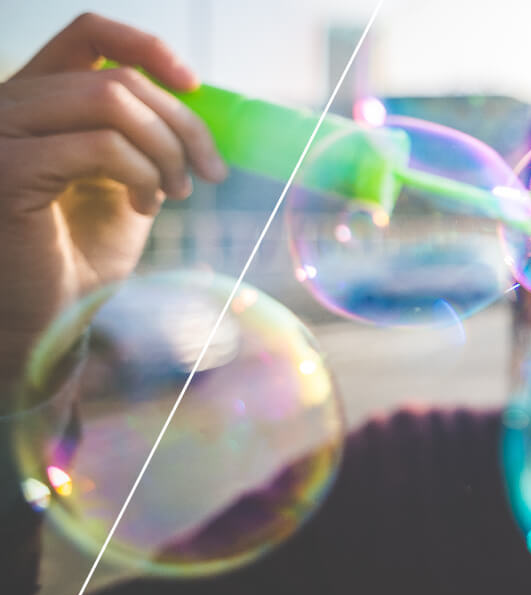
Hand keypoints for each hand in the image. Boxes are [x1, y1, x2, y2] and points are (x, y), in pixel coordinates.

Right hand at [0, 13, 226, 390]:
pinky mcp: (6, 170)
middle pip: (116, 76)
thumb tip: (198, 101)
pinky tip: (146, 205)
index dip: (147, 47)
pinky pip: (100, 145)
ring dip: (166, 148)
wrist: (46, 323)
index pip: (87, 35)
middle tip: (209, 171)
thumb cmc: (81, 257)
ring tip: (177, 191)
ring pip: (111, 101)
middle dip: (182, 122)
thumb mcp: (127, 182)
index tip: (195, 86)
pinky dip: (142, 172)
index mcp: (35, 101)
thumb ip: (147, 137)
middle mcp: (6, 107)